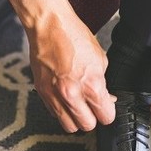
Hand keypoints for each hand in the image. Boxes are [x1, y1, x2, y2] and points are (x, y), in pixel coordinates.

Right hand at [0, 0, 115, 132]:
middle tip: (93, 107)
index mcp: (90, 84)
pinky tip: (65, 97)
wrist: (49, 25)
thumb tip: (105, 98)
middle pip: (86, 126)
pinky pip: (54, 113)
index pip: (105, 117)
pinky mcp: (41, 92)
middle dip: (92, 118)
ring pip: (68, 125)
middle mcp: (71, 93)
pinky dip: (62, 110)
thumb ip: (103, 83)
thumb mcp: (100, 58)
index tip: (106, 109)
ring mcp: (54, 94)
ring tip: (78, 105)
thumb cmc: (73, 36)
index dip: (108, 113)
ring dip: (76, 118)